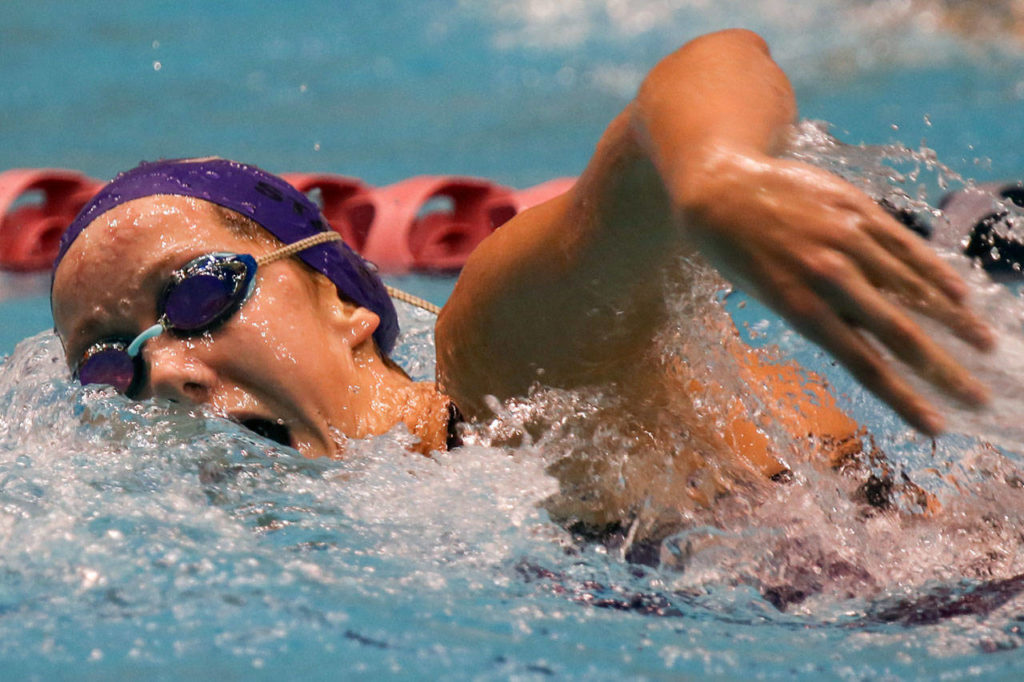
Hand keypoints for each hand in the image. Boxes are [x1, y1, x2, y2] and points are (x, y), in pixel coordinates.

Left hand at [676, 146, 994, 434]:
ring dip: (955, 321)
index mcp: (801, 307)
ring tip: (984, 345)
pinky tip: (960, 295)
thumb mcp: (770, 296)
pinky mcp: (859, 208)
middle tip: (979, 396)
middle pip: (900, 333)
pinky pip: (907, 245)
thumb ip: (821, 315)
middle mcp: (829, 276)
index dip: (906, 398)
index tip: (938, 425)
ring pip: (914, 288)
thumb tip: (873, 342)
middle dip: (945, 370)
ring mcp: (848, 238)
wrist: (722, 190)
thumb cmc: (740, 255)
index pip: (866, 364)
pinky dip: (935, 272)